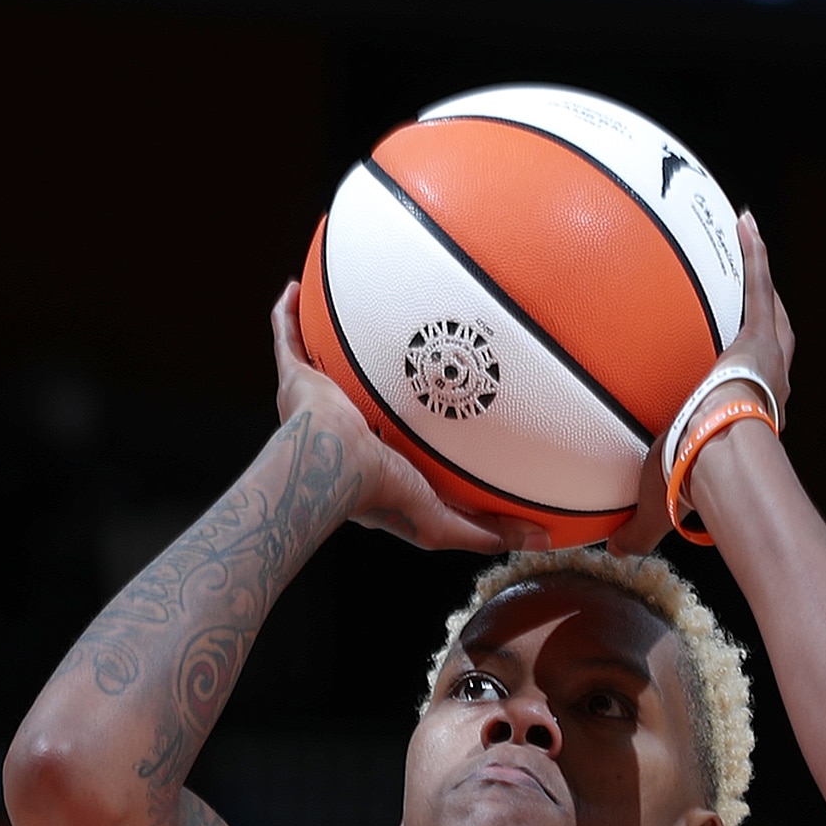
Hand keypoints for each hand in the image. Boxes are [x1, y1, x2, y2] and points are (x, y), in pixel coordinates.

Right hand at [271, 285, 516, 552]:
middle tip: (396, 344)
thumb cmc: (381, 495)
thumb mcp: (443, 521)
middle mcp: (343, 422)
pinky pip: (287, 337)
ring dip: (327, 335)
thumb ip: (486, 530)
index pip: (396, 431)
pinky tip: (296, 286)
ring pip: (321, 359)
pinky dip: (287, 313)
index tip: (434, 397)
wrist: (336, 468)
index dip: (411, 417)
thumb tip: (539, 539)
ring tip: (347, 303)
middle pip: (360, 387)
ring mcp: (317, 398)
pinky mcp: (296, 379)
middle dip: (372, 369)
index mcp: (372, 454)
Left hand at [614, 211, 793, 554]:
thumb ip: (642, 525)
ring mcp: (765, 359)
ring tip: (752, 245)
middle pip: (772, 350)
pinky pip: (756, 283)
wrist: (721, 454)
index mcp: (746, 424)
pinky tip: (744, 218)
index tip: (728, 383)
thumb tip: (618, 553)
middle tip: (759, 309)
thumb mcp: (662, 502)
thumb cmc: (697, 483)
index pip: (746, 402)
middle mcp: (767, 389)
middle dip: (765, 329)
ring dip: (762, 282)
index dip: (741, 390)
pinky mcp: (758, 335)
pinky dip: (754, 252)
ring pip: (770, 314)